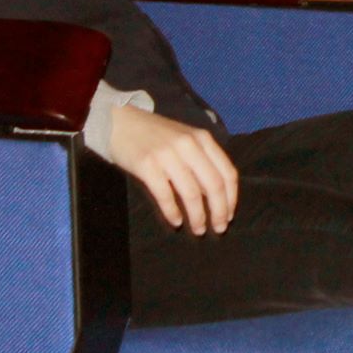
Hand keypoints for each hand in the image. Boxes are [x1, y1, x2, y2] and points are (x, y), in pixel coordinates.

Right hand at [109, 105, 238, 234]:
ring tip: (199, 230)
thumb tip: (214, 195)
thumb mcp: (186, 140)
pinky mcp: (147, 165)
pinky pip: (165, 195)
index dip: (231, 198)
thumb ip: (202, 161)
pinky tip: (176, 222)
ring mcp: (168, 155)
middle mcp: (189, 145)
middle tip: (219, 229)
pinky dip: (173, 212)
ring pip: (192, 193)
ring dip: (198, 216)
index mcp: (203, 139)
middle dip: (219, 211)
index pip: (227, 173)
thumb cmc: (157, 135)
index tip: (229, 216)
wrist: (121, 122)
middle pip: (213, 185)